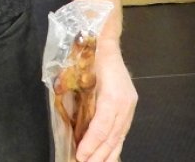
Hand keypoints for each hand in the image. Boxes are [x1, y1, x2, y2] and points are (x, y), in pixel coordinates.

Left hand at [75, 41, 137, 160]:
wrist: (106, 44)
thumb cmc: (88, 57)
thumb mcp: (78, 76)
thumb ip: (73, 97)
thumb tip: (65, 118)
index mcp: (112, 97)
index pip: (101, 128)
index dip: (91, 144)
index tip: (80, 156)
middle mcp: (124, 104)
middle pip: (112, 136)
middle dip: (98, 154)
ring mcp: (130, 106)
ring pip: (120, 136)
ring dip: (108, 154)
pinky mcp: (130, 107)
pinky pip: (123, 131)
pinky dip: (116, 145)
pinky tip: (110, 155)